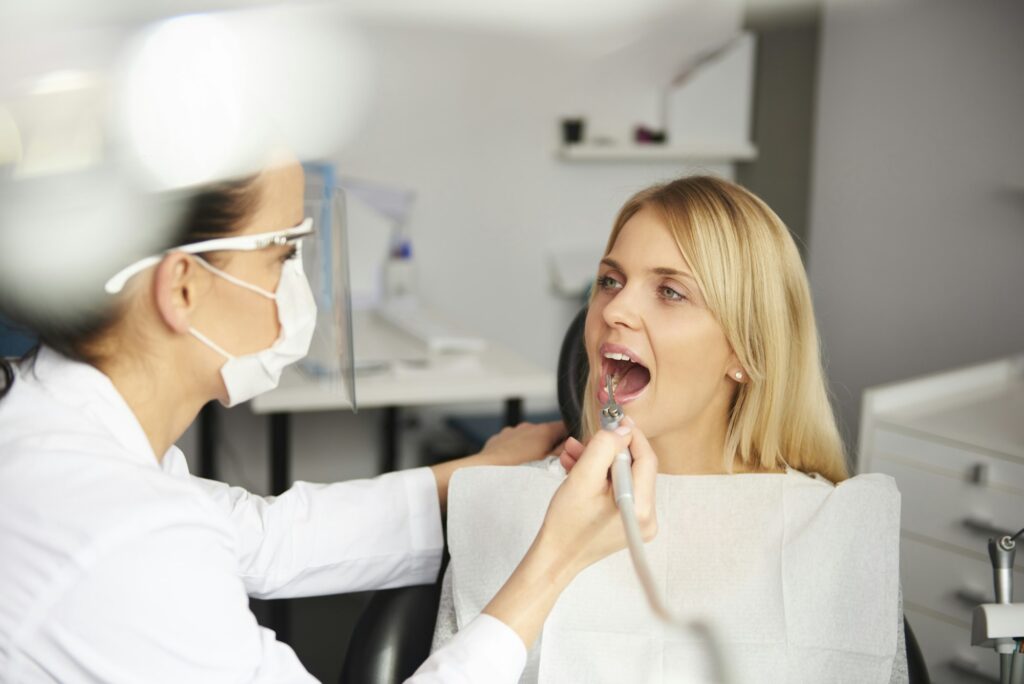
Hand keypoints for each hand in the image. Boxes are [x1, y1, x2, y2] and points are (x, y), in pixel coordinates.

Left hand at [430, 420, 566, 511]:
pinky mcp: (497, 441)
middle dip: (551, 447)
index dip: (572, 439)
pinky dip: (515, 453)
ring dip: (532, 450)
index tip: (574, 451)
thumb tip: (577, 448)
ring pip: (528, 439)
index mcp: (543, 431)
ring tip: (531, 470)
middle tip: (553, 466)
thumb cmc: (515, 473)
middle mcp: (527, 427)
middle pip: (547, 434)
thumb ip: (565, 455)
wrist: (482, 474)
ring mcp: (511, 432)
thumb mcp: (548, 468)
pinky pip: (512, 445)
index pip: (566, 427)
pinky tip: (514, 469)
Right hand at [482, 419, 658, 646]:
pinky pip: (618, 489)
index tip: (615, 420)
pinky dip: (599, 476)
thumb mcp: (582, 478)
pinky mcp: (627, 522)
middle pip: (634, 468)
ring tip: (571, 453)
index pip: (646, 459)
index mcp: (641, 508)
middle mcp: (646, 517)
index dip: (631, 435)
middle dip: (607, 450)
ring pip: (622, 477)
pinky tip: (576, 467)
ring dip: (598, 462)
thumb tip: (621, 429)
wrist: (555, 556)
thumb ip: (603, 448)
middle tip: (584, 440)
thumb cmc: (565, 524)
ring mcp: (638, 521)